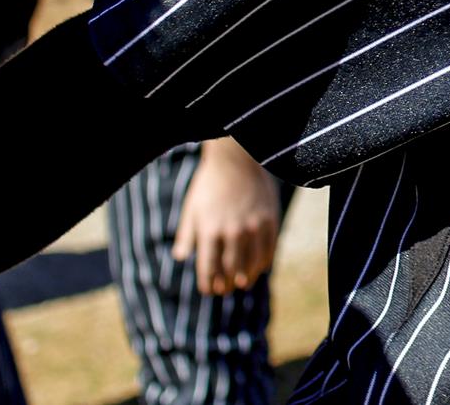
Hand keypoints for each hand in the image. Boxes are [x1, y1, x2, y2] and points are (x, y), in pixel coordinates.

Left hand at [172, 138, 279, 296]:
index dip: (208, 283)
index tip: (208, 290)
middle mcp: (231, 231)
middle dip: (226, 284)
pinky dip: (264, 262)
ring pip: (251, 263)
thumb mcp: (192, 208)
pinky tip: (259, 267)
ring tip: (242, 283)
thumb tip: (180, 257)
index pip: (208, 267)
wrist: (237, 159)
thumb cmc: (209, 184)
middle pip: (230, 269)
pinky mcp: (269, 219)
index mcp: (209, 230)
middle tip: (224, 290)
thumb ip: (186, 234)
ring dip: (246, 277)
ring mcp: (253, 226)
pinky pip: (268, 248)